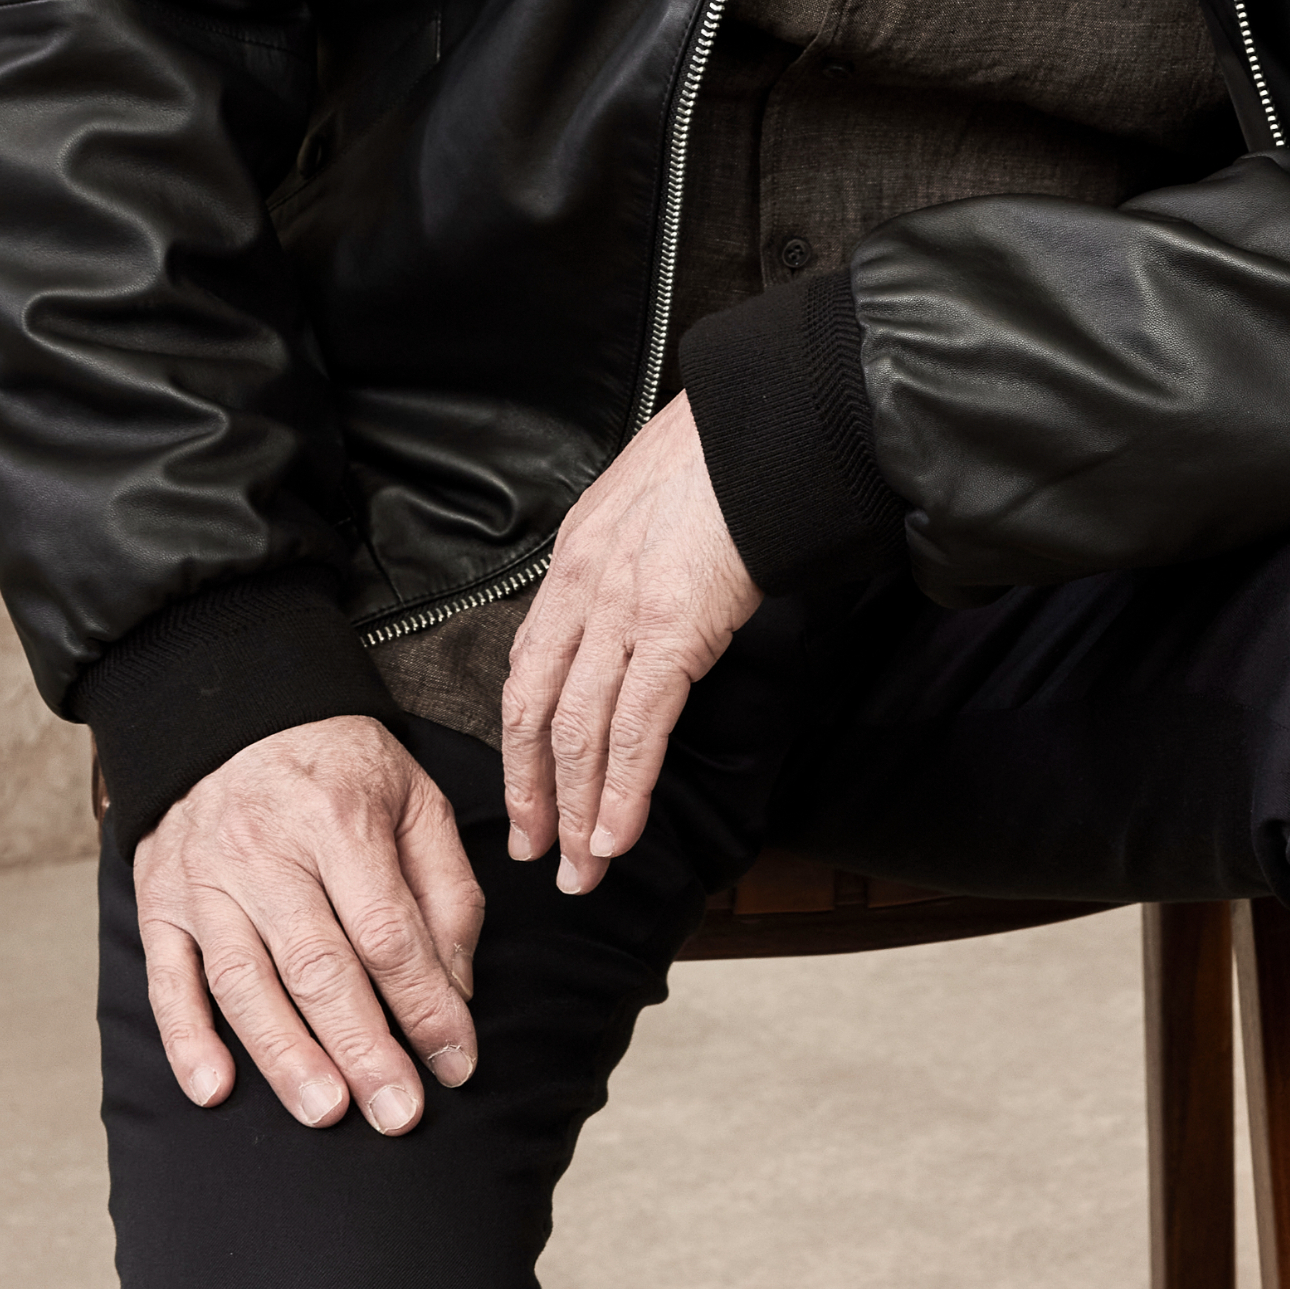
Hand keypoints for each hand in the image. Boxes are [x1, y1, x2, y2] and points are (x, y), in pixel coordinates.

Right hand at [133, 713, 484, 1132]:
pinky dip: (186, 1039)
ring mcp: (205, 880)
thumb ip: (445, 889)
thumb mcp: (412, 796)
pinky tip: (215, 1089)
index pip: (388, 930)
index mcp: (341, 819)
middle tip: (398, 1113)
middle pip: (318, 965)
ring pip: (244, 982)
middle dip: (364, 1048)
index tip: (457, 1062)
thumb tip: (456, 987)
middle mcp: (268, 850)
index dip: (426, 1004)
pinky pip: (167, 979)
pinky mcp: (160, 901)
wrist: (228, 710)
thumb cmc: (336, 765)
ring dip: (285, 1055)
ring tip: (326, 1112)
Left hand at [502, 390, 759, 895]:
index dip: (520, 739)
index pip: (527, 667)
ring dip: (577, 811)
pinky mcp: (672, 627)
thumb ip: (629, 557)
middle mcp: (582, 586)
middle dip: (533, 792)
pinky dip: (623, 790)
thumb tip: (637, 605)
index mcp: (575, 557)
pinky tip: (617, 834)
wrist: (769, 422)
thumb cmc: (726, 455)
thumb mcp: (648, 500)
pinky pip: (636, 727)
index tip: (523, 791)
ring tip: (581, 867)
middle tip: (536, 854)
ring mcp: (623, 608)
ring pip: (579, 732)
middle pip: (536, 711)